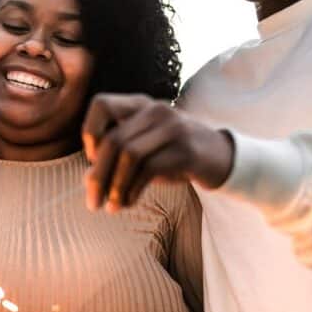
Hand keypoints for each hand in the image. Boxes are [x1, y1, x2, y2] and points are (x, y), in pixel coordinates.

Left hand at [81, 93, 234, 210]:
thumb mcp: (142, 150)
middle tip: (93, 202)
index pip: (101, 104)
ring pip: (129, 154)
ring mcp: (172, 128)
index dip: (90, 132)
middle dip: (98, 176)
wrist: (221, 158)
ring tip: (111, 207)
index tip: (93, 159)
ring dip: (114, 186)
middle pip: (113, 140)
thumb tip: (89, 180)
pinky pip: (148, 169)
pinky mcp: (186, 150)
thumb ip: (116, 158)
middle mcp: (154, 110)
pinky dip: (132, 190)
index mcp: (139, 105)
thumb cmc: (172, 155)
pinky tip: (128, 202)